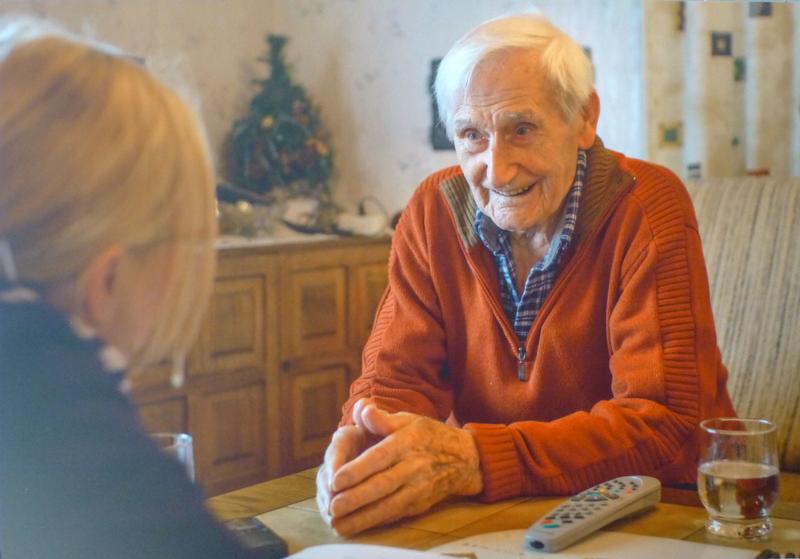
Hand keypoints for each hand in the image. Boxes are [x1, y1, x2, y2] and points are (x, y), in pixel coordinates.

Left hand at [325, 401, 482, 535]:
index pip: (380, 457)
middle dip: (356, 498)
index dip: (358, 469)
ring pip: (388, 505)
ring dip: (362, 517)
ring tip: (339, 524)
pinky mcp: (420, 504)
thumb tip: (361, 408)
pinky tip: (358, 526)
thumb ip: (381, 418)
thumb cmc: (428, 435)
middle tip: (332, 506)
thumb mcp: (408, 420)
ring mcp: (418, 488)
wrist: (464, 459)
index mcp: (407, 442)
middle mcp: (414, 466)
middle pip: (382, 485)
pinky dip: (376, 522)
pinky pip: (396, 515)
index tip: (335, 480)